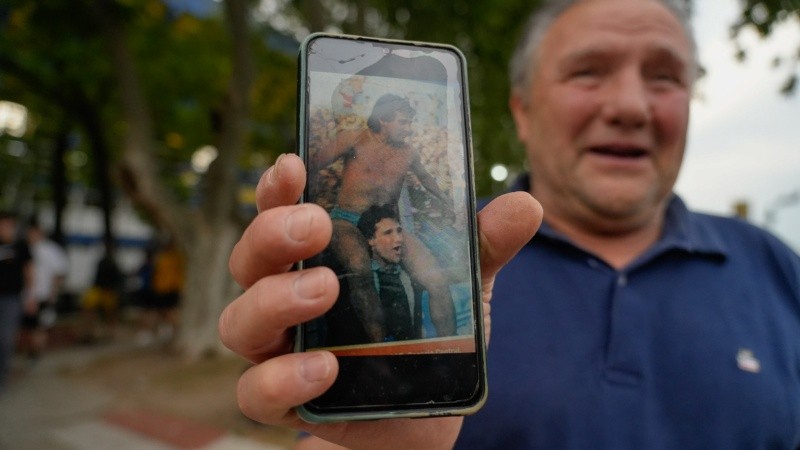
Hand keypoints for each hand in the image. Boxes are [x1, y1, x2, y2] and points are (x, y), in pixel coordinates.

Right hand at [219, 153, 541, 449]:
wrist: (426, 416)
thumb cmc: (427, 335)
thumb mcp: (459, 284)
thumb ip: (482, 246)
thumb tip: (525, 203)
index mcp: (319, 255)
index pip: (282, 209)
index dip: (279, 186)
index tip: (294, 163)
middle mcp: (286, 294)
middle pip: (250, 256)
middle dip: (272, 233)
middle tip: (315, 226)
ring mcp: (281, 348)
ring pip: (239, 321)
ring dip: (274, 300)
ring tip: (325, 290)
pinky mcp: (287, 400)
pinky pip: (256, 392)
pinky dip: (283, 378)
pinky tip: (326, 368)